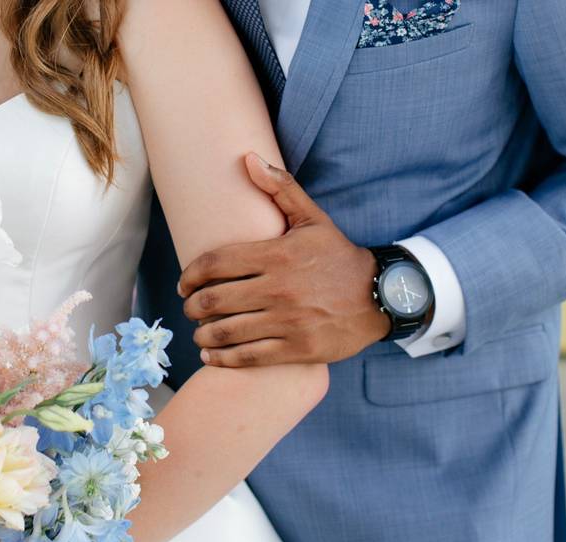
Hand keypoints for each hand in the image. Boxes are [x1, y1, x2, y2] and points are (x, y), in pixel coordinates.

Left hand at [177, 153, 390, 365]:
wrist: (382, 296)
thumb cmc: (338, 257)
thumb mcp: (312, 219)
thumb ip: (280, 188)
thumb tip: (248, 159)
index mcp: (277, 255)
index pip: (215, 263)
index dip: (190, 275)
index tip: (183, 284)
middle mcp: (279, 288)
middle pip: (214, 299)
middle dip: (192, 306)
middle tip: (190, 308)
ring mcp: (288, 321)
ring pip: (226, 331)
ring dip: (202, 334)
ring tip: (199, 332)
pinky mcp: (297, 349)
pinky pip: (247, 357)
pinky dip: (221, 358)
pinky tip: (210, 355)